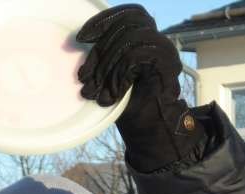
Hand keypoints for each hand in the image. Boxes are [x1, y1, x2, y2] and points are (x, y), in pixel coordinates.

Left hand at [77, 4, 203, 171]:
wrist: (149, 129)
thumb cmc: (128, 104)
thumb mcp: (109, 75)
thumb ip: (102, 57)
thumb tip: (76, 46)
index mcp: (144, 39)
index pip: (126, 14)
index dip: (103, 21)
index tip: (80, 38)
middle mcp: (157, 40)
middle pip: (125, 25)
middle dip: (99, 51)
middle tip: (84, 77)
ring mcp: (165, 51)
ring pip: (130, 39)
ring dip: (106, 65)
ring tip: (95, 90)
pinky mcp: (168, 64)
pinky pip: (136, 56)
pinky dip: (119, 75)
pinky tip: (112, 94)